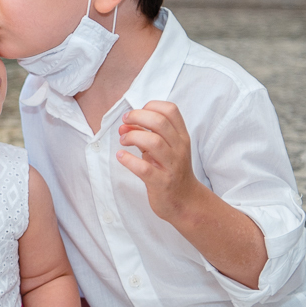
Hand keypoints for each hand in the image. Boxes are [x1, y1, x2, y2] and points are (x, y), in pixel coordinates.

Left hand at [117, 101, 205, 222]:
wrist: (184, 200)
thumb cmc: (171, 170)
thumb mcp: (163, 149)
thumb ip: (145, 135)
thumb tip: (125, 124)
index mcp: (181, 136)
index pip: (171, 110)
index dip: (151, 106)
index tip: (137, 113)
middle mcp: (179, 148)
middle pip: (160, 122)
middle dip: (137, 117)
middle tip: (125, 122)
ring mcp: (172, 166)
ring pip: (154, 143)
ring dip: (133, 137)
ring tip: (123, 140)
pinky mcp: (162, 183)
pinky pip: (144, 169)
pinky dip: (129, 160)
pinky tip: (121, 156)